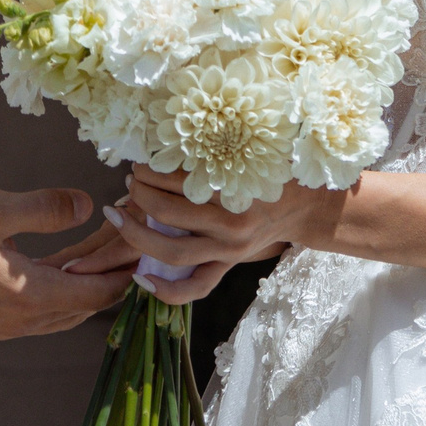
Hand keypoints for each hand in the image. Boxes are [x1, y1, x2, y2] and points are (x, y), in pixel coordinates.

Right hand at [0, 190, 137, 339]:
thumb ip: (46, 208)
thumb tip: (88, 205)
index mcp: (33, 297)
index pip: (100, 293)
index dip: (126, 271)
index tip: (145, 248)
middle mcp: (25, 321)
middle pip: (87, 303)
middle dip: (110, 273)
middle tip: (129, 242)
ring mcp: (8, 326)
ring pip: (64, 308)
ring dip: (85, 280)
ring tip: (101, 246)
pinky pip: (42, 310)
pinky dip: (60, 287)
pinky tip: (62, 261)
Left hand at [106, 167, 339, 306]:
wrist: (307, 206)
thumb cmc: (277, 171)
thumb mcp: (255, 152)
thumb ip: (221, 146)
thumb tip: (175, 135)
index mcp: (238, 190)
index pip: (182, 180)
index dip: (153, 169)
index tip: (141, 160)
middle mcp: (231, 224)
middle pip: (170, 213)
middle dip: (140, 194)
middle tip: (130, 179)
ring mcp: (228, 250)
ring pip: (173, 251)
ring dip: (137, 234)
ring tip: (118, 215)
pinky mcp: (228, 266)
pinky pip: (196, 287)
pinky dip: (167, 290)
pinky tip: (140, 278)